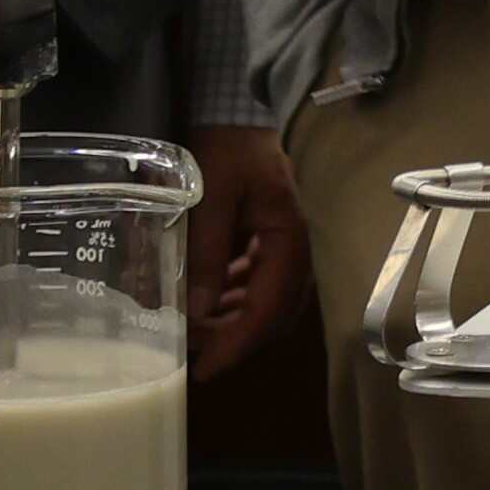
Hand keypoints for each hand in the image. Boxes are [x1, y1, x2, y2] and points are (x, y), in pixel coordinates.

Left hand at [187, 126, 311, 377]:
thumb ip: (207, 253)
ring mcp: (285, 250)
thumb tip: (198, 312)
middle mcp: (296, 252)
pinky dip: (232, 301)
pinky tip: (204, 304)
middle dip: (235, 341)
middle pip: (272, 316)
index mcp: (290, 242)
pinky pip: (256, 286)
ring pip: (265, 304)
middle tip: (197, 358)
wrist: (238, 118)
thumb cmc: (228, 153)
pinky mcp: (270, 245)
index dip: (237, 344)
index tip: (206, 370)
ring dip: (232, 324)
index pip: (268, 309)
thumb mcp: (211, 199)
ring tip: (194, 334)